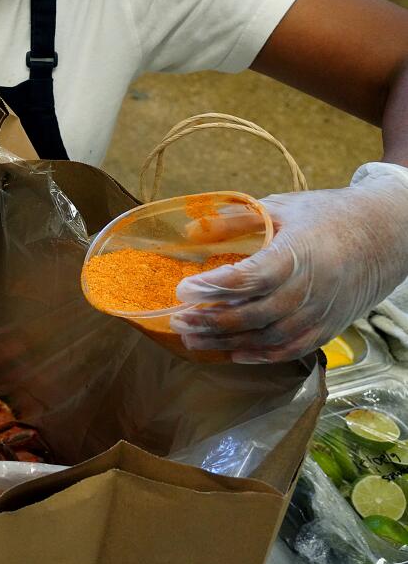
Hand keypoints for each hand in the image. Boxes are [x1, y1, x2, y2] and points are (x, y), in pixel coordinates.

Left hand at [171, 163, 407, 363]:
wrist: (385, 236)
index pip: (249, 277)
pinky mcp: (328, 328)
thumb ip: (236, 219)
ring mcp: (320, 313)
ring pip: (268, 337)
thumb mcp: (281, 207)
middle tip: (177, 320)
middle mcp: (309, 290)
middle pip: (253, 314)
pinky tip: (232, 354)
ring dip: (227, 343)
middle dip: (210, 321)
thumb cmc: (327, 217)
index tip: (182, 288)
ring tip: (192, 340)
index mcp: (296, 255)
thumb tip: (191, 229)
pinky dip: (260, 355)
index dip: (214, 286)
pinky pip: (291, 350)